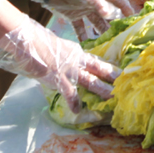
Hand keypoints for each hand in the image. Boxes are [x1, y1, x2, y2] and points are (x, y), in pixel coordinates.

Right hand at [0, 17, 121, 110]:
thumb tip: (68, 64)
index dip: (108, 67)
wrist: (29, 41)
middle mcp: (77, 60)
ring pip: (91, 81)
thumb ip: (66, 57)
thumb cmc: (39, 43)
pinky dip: (74, 102)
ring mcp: (69, 69)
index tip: (120, 73)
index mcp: (77, 51)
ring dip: (102, 90)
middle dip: (112, 77)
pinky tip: (77, 111)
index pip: (96, 61)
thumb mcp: (58, 48)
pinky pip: (70, 93)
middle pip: (99, 69)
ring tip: (113, 97)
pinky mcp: (59, 78)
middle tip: (124, 84)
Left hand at [35, 0, 137, 37]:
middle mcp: (94, 2)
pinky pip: (80, 28)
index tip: (134, 18)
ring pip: (96, 23)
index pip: (117, 0)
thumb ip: (95, 1)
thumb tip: (108, 13)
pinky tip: (87, 46)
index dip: (125, 8)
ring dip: (101, 33)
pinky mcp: (72, 15)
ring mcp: (83, 9)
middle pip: (108, 15)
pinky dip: (83, 36)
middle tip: (121, 37)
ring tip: (107, 45)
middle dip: (115, 25)